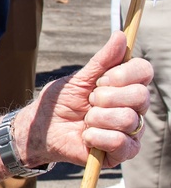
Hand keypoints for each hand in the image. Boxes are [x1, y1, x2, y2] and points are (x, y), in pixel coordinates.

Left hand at [22, 31, 150, 167]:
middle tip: (89, 102)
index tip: (100, 80)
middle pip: (141, 95)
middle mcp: (134, 107)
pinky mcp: (123, 152)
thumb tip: (121, 36)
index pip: (144, 71)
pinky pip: (120, 142)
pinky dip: (97, 136)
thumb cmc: (61, 102)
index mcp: (126, 86)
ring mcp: (131, 130)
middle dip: (105, 97)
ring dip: (97, 118)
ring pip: (128, 119)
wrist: (43, 129)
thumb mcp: (79, 78)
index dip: (122, 74)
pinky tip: (86, 136)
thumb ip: (102, 60)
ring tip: (85, 120)